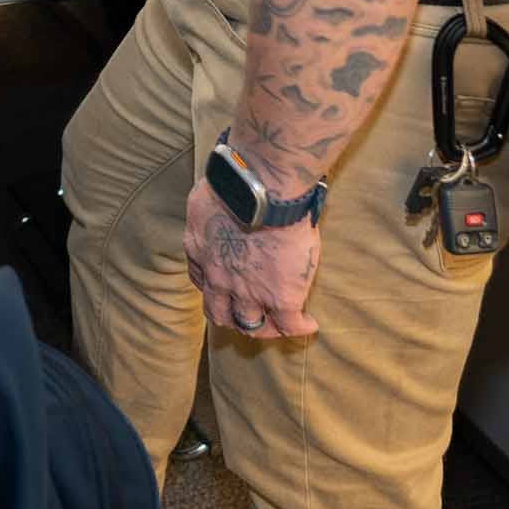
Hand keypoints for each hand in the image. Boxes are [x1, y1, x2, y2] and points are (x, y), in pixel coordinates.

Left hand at [182, 174, 321, 339]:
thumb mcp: (207, 196)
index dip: (214, 288)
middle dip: (232, 317)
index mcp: (199, 249)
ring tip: (279, 324)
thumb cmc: (236, 181)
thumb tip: (222, 197)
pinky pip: (289, 324)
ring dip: (263, 327)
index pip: (202, 279)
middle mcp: (217, 276)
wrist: (261, 191)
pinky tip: (309, 323)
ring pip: (249, 324)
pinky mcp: (279, 297)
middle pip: (219, 312)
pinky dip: (299, 327)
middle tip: (248, 315)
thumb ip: (211, 207)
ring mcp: (247, 291)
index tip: (226, 288)